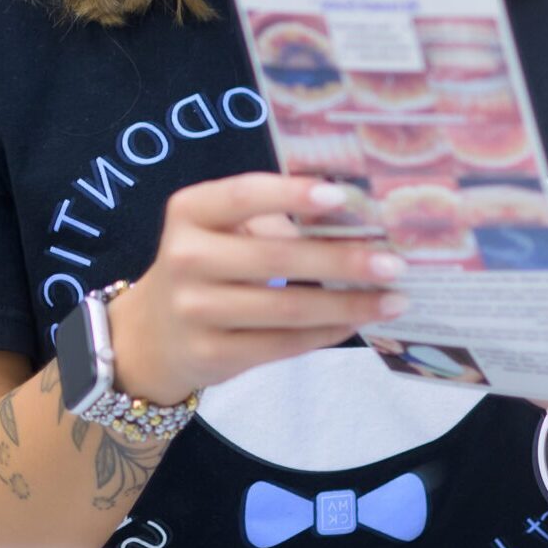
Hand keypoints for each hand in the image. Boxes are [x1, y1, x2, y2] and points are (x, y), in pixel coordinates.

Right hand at [107, 173, 407, 405]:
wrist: (152, 333)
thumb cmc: (204, 265)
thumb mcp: (217, 230)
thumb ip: (271, 220)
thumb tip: (354, 224)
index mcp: (189, 212)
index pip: (243, 195)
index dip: (292, 194)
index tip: (343, 196)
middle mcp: (185, 258)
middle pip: (275, 257)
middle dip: (341, 260)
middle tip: (394, 262)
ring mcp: (194, 310)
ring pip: (287, 308)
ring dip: (348, 304)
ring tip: (394, 299)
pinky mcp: (212, 353)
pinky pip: (284, 344)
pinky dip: (328, 332)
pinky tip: (358, 322)